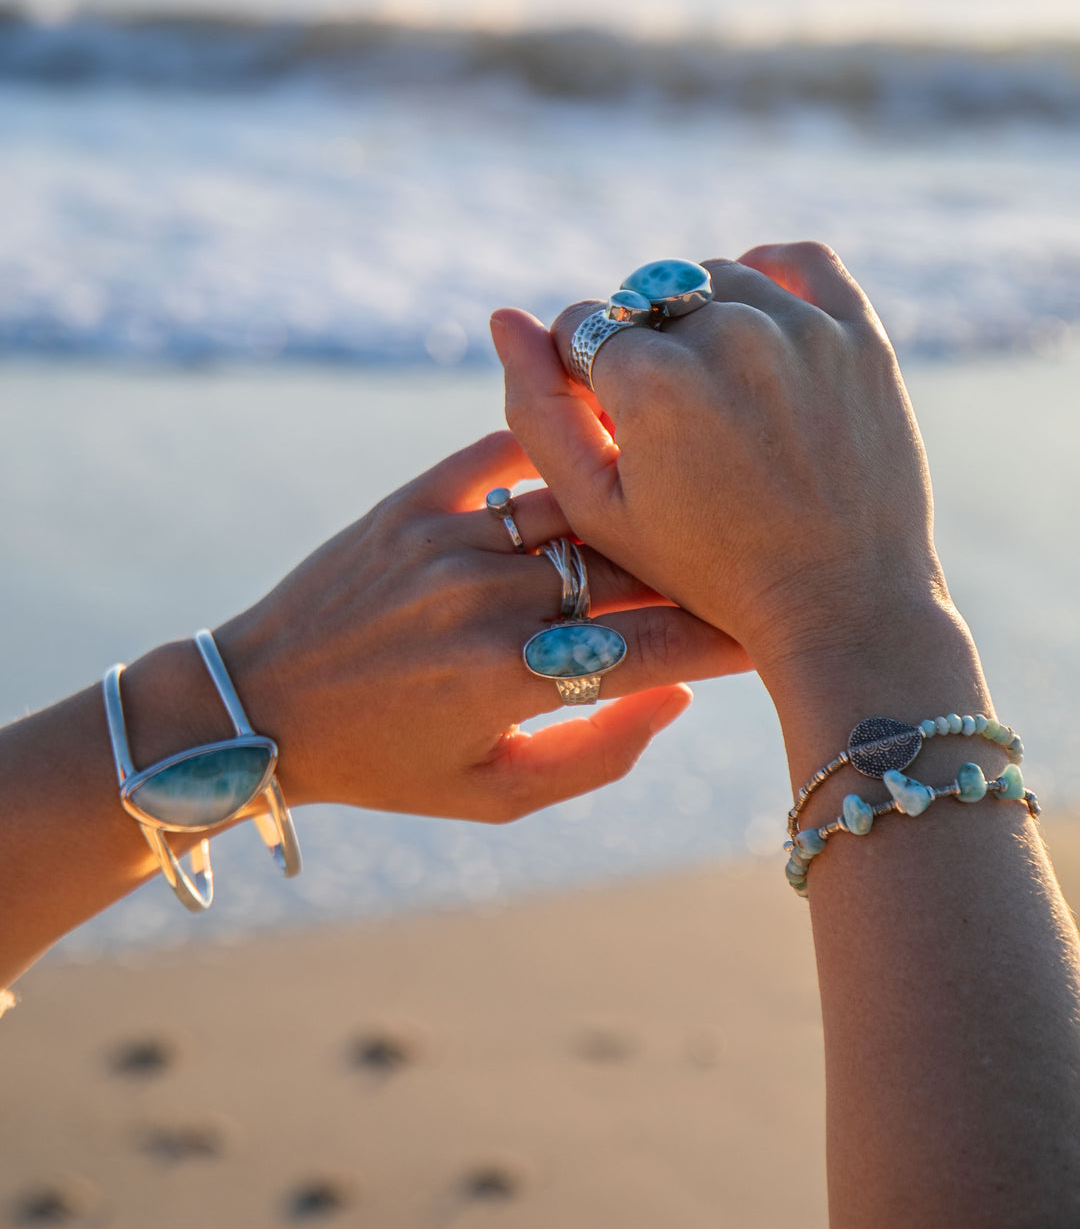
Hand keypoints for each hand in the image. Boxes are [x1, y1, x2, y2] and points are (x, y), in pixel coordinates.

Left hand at [128, 430, 748, 824]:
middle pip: (626, 565)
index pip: (653, 644)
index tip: (778, 626)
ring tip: (694, 496)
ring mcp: (445, 540)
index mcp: (509, 677)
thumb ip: (596, 755)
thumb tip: (680, 692)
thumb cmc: (384, 764)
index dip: (727, 634)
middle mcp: (483, 598)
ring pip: (577, 505)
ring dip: (639, 504)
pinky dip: (559, 443)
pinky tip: (610, 432)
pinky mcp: (412, 501)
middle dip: (698, 565)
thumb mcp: (492, 796)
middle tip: (754, 557)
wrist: (260, 705)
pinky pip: (502, 453)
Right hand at [491, 244, 974, 731]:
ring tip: (714, 390)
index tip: (613, 424)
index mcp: (651, 380)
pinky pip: (803, 262)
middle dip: (643, 351)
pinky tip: (754, 313)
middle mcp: (726, 335)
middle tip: (671, 422)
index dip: (584, 376)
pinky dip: (770, 272)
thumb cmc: (707, 569)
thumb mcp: (599, 508)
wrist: (841, 605)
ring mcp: (800, 329)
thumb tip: (503, 317)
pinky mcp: (858, 334)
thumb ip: (538, 410)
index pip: (581, 326)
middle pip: (645, 303)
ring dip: (701, 319)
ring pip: (715, 280)